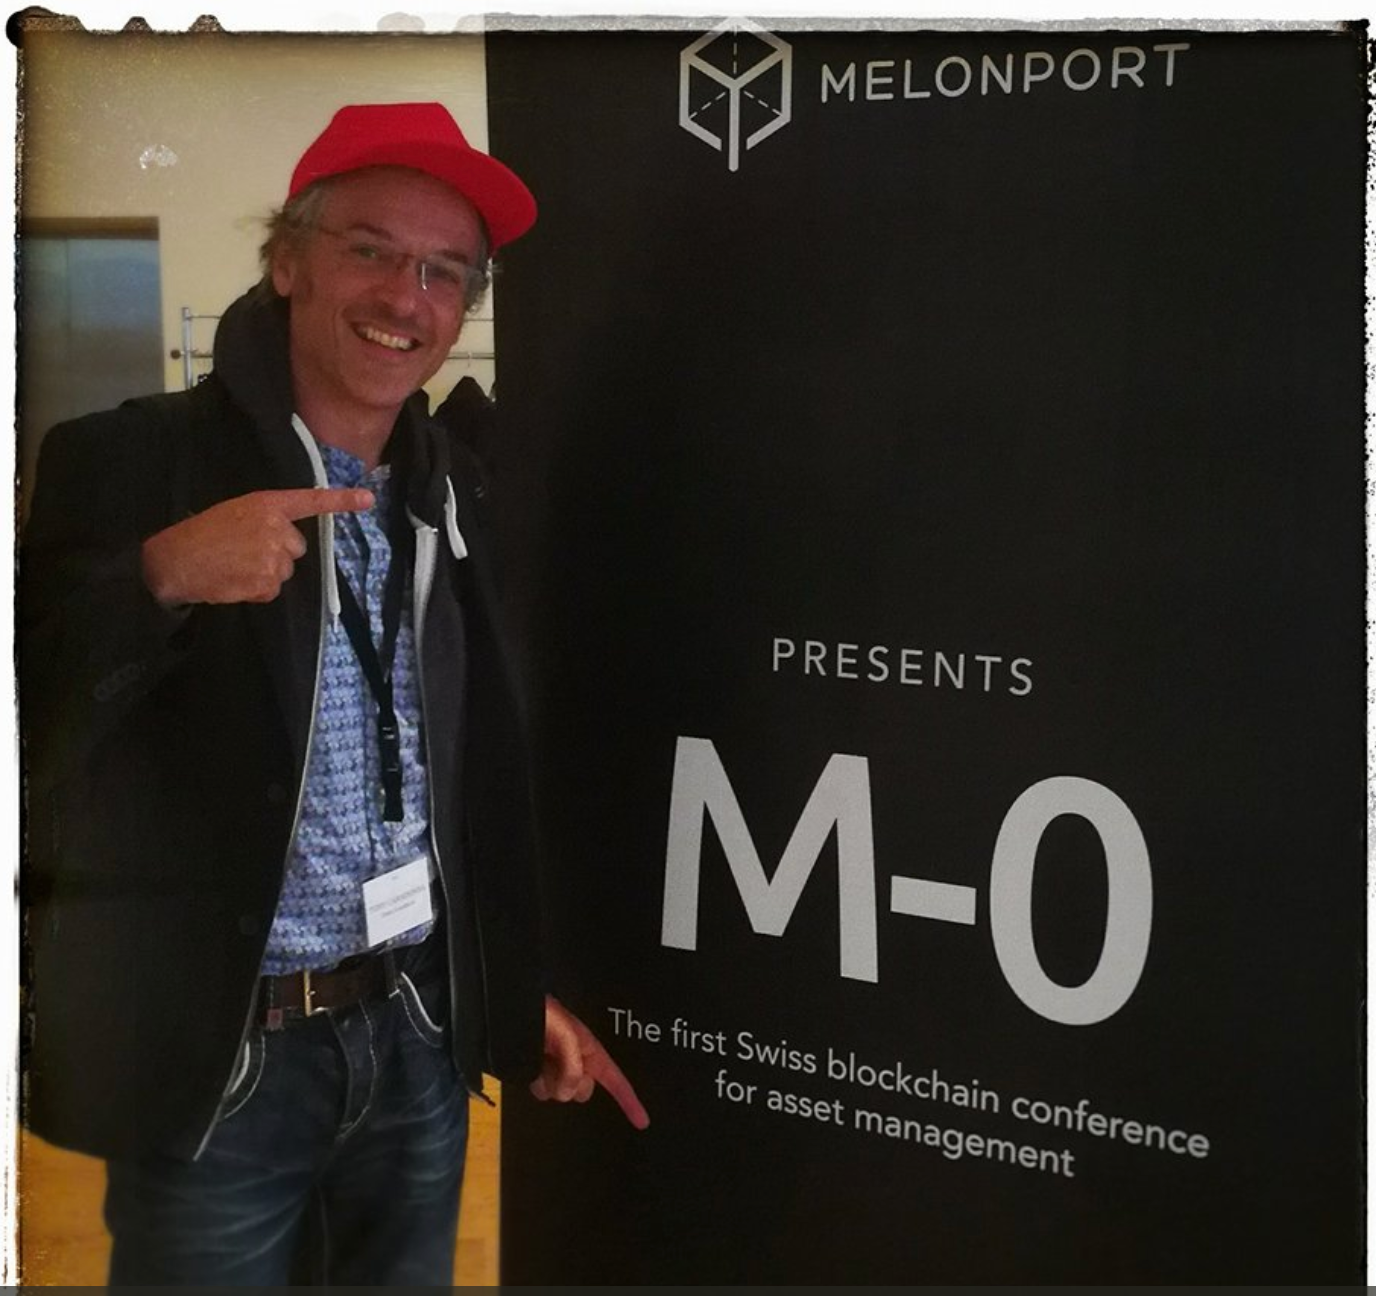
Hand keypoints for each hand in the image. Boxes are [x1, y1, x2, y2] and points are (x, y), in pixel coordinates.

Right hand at [141, 487, 373, 606]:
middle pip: (297, 548)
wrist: (174, 560)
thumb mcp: (235, 512)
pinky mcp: (267, 581)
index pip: (310, 500)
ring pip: (286, 571)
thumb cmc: (202, 534)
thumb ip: (266, 520)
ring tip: (236, 566)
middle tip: (245, 551)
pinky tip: (235, 580)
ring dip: (266, 573)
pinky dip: (257, 590)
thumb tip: (288, 540)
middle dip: (278, 553)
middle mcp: (275, 528)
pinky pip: (273, 590)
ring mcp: (272, 556)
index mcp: (266, 504)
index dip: (342, 500)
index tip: (368, 500)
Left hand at [532, 996, 649, 1129]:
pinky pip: (543, 1092)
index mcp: (588, 1046)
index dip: (630, 1101)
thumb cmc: (540, 1012)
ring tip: (541, 1060)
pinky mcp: (538, 1072)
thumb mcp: (565, 1033)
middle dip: (570, 1084)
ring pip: (561, 1094)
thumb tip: (570, 1090)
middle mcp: (574, 1058)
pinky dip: (537, 1083)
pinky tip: (532, 1068)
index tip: (642, 1121)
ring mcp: (555, 1067)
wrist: (511, 1013)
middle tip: (557, 1064)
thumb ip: (574, 1063)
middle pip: (584, 1091)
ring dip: (550, 1083)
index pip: (615, 1078)